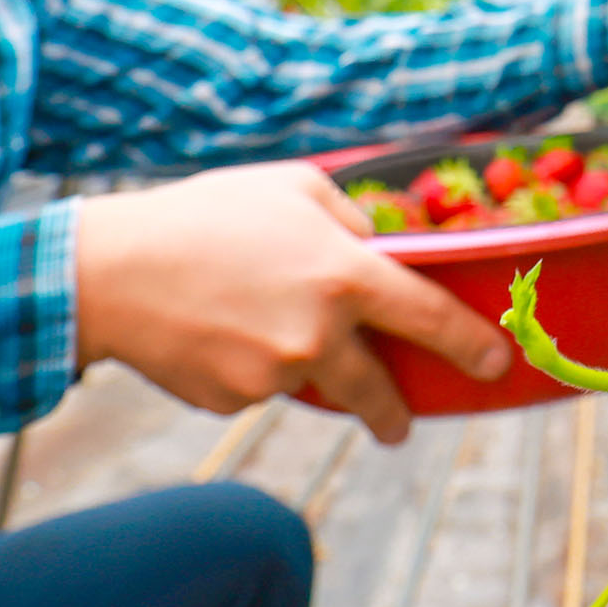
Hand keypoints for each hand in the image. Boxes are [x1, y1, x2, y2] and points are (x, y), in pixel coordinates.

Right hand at [74, 162, 511, 443]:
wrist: (111, 271)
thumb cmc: (207, 214)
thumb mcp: (294, 186)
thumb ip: (351, 218)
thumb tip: (382, 247)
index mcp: (345, 276)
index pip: (431, 320)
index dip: (472, 346)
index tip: (496, 365)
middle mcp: (318, 336)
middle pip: (379, 391)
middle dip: (395, 411)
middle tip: (400, 421)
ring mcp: (276, 377)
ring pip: (314, 385)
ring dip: (307, 372)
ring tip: (266, 333)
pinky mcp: (234, 402)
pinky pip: (261, 391)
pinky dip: (252, 371)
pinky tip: (216, 332)